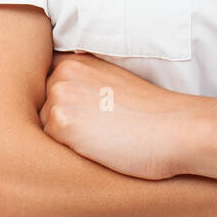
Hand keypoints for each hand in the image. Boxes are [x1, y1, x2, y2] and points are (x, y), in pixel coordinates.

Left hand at [39, 51, 203, 179]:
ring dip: (63, 142)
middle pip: (41, 111)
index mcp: (77, 61)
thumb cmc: (150, 115)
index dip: (67, 109)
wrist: (175, 129)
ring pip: (43, 130)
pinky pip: (48, 149)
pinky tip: (97, 150)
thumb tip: (51, 111)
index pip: (47, 91)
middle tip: (100, 132)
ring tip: (101, 140)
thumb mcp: (111, 85)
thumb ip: (82, 88)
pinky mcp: (61, 123)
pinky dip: (68, 155)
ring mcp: (60, 96)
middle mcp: (63, 73)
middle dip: (62, 126)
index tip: (91, 118)